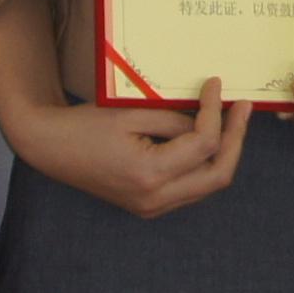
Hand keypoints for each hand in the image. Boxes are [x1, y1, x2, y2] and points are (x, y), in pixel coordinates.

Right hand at [4, 79, 252, 216]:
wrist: (50, 149)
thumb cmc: (85, 127)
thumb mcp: (132, 114)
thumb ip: (174, 120)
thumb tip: (208, 118)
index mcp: (150, 175)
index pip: (204, 145)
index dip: (217, 113)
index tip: (216, 84)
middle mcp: (155, 199)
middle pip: (218, 175)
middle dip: (236, 140)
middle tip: (243, 109)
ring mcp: (153, 207)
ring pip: (208, 185)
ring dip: (224, 153)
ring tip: (232, 121)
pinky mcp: (149, 206)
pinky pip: (191, 188)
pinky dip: (204, 164)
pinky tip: (208, 139)